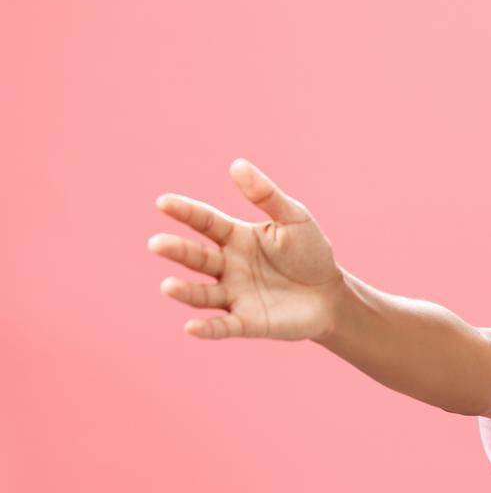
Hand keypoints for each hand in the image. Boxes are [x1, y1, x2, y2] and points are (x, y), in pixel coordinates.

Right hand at [147, 159, 344, 340]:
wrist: (331, 294)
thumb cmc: (310, 253)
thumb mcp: (294, 219)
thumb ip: (266, 195)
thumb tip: (237, 164)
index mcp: (235, 237)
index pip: (205, 222)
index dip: (185, 212)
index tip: (163, 202)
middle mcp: (227, 266)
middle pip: (196, 257)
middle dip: (176, 250)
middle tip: (156, 243)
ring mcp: (234, 295)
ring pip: (202, 294)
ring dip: (184, 292)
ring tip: (168, 286)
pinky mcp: (247, 322)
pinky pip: (223, 326)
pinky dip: (207, 328)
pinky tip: (191, 328)